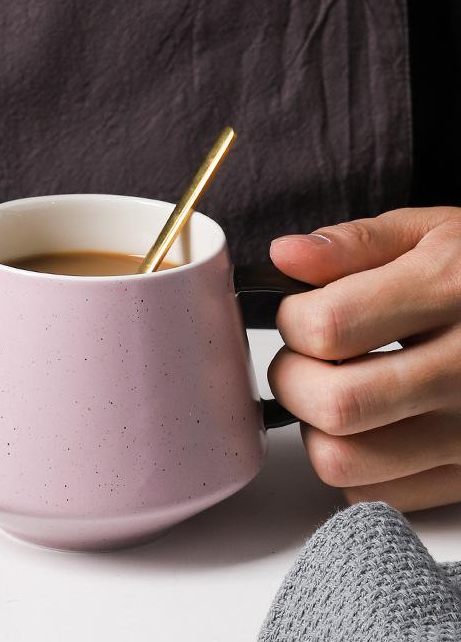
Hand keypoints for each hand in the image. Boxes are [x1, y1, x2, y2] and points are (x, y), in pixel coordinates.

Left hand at [268, 207, 460, 510]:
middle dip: (293, 380)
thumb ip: (353, 243)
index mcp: (449, 291)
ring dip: (317, 429)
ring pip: (346, 462)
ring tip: (334, 391)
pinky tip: (371, 424)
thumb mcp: (431, 232)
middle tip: (304, 359)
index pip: (328, 327)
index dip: (292, 320)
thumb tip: (283, 256)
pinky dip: (354, 464)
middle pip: (335, 404)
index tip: (300, 313)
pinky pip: (379, 494)